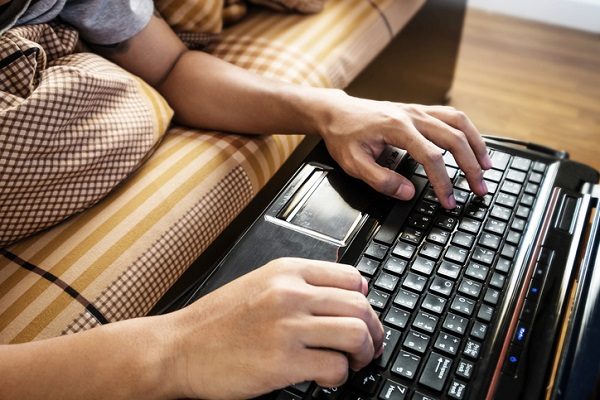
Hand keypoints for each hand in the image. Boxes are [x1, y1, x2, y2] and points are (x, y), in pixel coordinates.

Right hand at [165, 258, 383, 398]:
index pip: (351, 276)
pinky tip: (328, 377)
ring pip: (356, 334)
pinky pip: (334, 367)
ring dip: (363, 353)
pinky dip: (339, 376)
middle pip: (360, 306)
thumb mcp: (258, 285)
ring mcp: (287, 327)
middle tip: (369, 345)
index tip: (365, 314)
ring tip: (353, 362)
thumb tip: (341, 296)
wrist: (179, 348)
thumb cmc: (216, 321)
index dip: (366, 299)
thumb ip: (297, 285)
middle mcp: (290, 293)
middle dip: (373, 330)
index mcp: (286, 271)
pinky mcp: (282, 362)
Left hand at [313, 90, 491, 208]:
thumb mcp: (354, 164)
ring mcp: (418, 110)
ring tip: (487, 167)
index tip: (449, 201)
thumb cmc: (344, 136)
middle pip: (454, 138)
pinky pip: (451, 117)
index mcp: (397, 128)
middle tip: (479, 189)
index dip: (443, 182)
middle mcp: (412, 115)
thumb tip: (408, 193)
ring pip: (459, 122)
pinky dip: (467, 131)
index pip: (431, 157)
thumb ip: (381, 181)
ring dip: (476, 144)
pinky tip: (473, 145)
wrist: (336, 112)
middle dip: (471, 166)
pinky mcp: (419, 111)